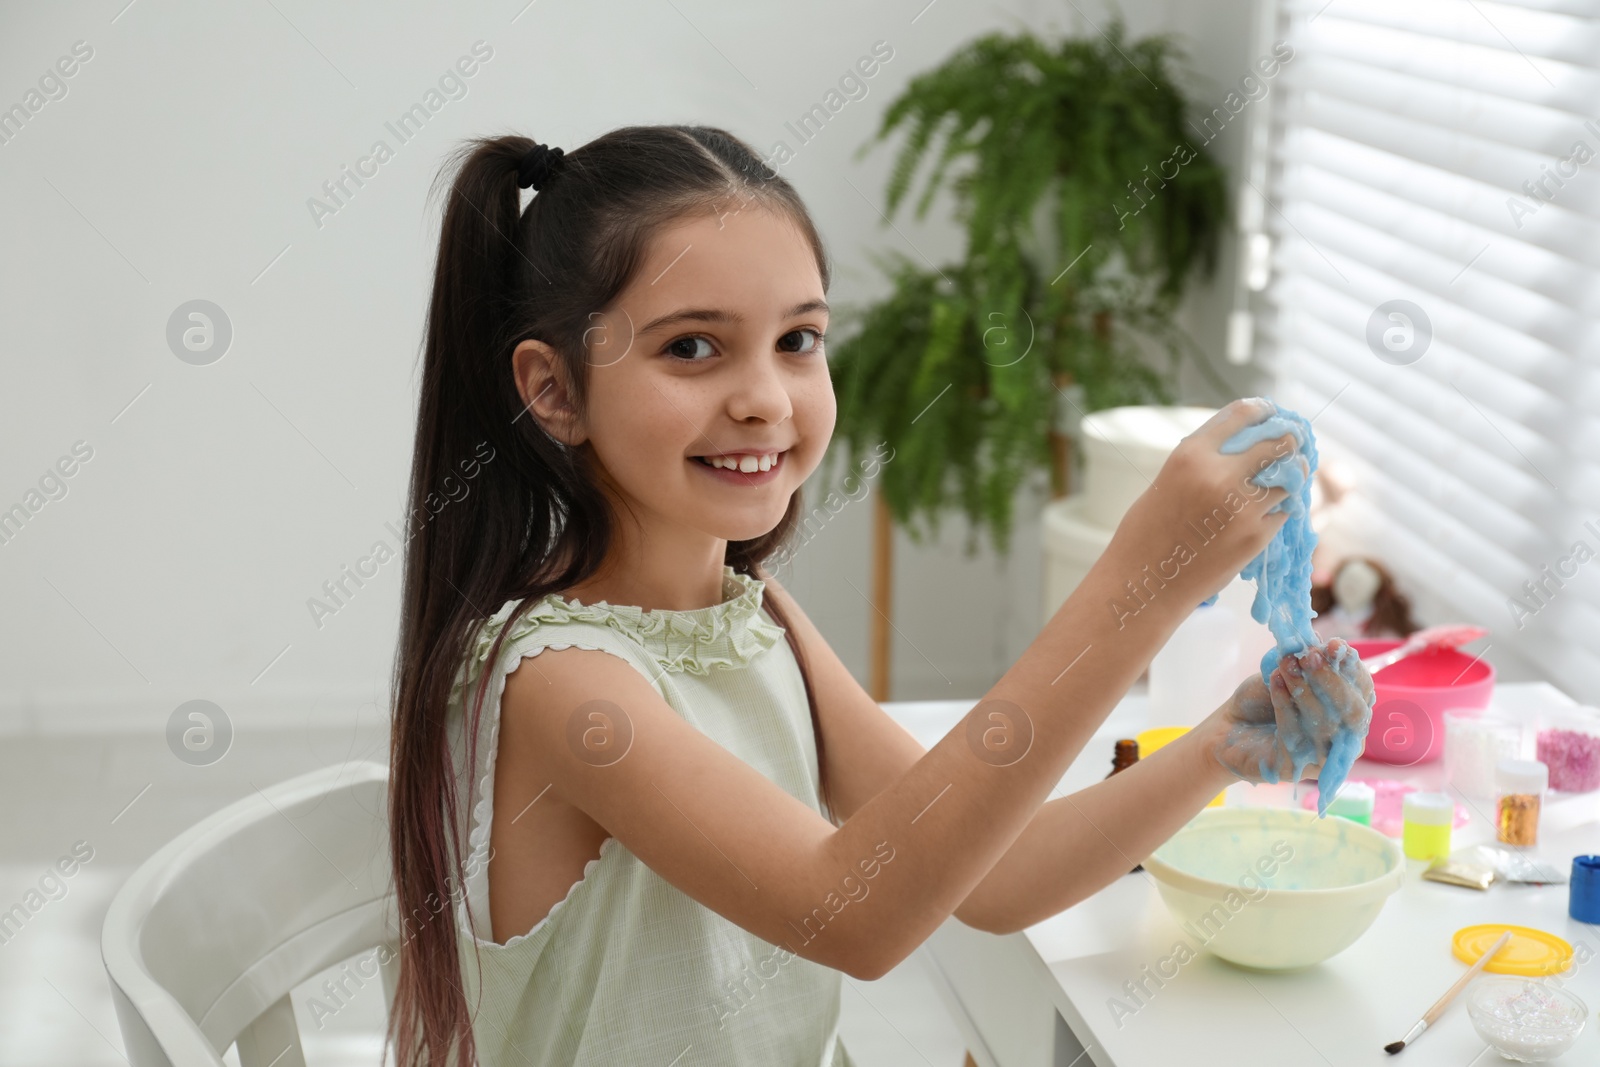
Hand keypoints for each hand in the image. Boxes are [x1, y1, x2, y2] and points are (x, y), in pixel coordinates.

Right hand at [1107, 397, 1306, 604]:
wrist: (1145, 582)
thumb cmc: (1147, 531)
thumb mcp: (1168, 480)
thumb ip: (1204, 461)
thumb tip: (1245, 446)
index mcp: (1192, 454)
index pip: (1243, 414)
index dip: (1263, 410)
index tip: (1272, 413)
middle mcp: (1220, 476)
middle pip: (1278, 444)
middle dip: (1290, 442)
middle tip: (1293, 444)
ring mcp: (1242, 508)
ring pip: (1290, 480)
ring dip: (1292, 477)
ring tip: (1288, 478)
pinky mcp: (1256, 537)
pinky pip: (1283, 512)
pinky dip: (1280, 509)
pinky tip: (1270, 511)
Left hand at [1208, 639, 1375, 784]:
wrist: (1227, 728)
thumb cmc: (1262, 700)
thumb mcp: (1285, 672)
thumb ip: (1304, 659)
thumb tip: (1320, 640)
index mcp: (1347, 710)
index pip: (1362, 689)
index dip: (1351, 667)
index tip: (1334, 645)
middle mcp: (1343, 737)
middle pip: (1353, 711)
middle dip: (1330, 680)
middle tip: (1308, 657)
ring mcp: (1323, 757)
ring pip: (1326, 724)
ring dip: (1304, 689)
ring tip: (1285, 666)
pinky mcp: (1297, 769)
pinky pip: (1296, 736)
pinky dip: (1286, 706)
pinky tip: (1274, 683)